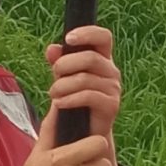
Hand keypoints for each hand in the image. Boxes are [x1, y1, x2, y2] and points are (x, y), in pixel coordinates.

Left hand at [45, 25, 122, 156]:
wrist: (83, 132)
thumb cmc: (74, 100)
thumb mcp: (64, 78)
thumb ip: (59, 61)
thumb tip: (52, 49)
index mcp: (102, 58)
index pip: (103, 36)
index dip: (87, 33)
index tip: (68, 39)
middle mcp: (111, 71)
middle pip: (90, 57)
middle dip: (66, 64)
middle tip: (54, 74)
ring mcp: (114, 88)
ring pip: (86, 78)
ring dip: (63, 85)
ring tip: (52, 94)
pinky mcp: (112, 106)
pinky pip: (88, 96)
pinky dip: (69, 99)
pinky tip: (58, 103)